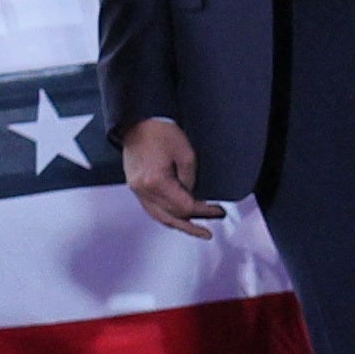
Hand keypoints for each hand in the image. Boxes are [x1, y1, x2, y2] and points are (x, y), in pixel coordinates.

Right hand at [120, 116, 219, 240]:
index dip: (204, 211)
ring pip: (160, 217)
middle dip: (195, 220)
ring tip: (197, 231)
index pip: (184, 207)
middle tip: (213, 222)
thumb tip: (191, 196)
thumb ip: (190, 181)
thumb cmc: (163, 134)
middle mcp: (144, 190)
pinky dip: (166, 217)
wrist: (138, 121)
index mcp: (156, 182)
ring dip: (180, 225)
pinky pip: (151, 209)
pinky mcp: (135, 186)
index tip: (219, 211)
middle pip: (172, 215)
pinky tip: (178, 220)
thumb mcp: (186, 155)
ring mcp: (137, 190)